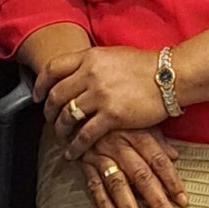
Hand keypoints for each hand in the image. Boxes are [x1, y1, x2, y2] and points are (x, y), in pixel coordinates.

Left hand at [38, 44, 167, 156]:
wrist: (171, 75)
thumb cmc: (146, 66)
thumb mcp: (114, 55)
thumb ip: (93, 63)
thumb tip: (77, 72)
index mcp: (90, 57)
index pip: (53, 68)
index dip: (41, 84)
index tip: (37, 95)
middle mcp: (91, 74)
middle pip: (56, 94)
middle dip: (48, 110)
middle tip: (48, 119)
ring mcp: (100, 95)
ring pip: (67, 115)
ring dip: (60, 129)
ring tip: (60, 136)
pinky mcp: (112, 115)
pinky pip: (85, 134)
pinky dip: (75, 145)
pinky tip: (72, 152)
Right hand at [78, 126, 189, 207]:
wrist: (77, 104)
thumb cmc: (113, 115)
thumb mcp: (137, 120)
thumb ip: (156, 139)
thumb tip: (175, 157)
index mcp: (137, 133)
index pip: (159, 161)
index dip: (172, 182)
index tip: (183, 202)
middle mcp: (120, 145)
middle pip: (142, 176)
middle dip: (157, 201)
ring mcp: (101, 154)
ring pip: (118, 183)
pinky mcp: (84, 162)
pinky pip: (94, 185)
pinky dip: (103, 202)